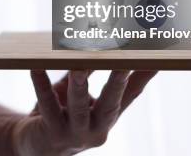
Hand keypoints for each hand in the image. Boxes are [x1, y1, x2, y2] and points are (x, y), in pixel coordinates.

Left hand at [11, 70, 157, 155]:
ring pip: (78, 107)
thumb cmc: (59, 113)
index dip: (144, 75)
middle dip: (118, 81)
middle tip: (124, 61)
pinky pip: (46, 105)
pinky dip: (41, 84)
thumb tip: (98, 45)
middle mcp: (95, 129)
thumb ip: (87, 73)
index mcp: (107, 117)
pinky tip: (36, 67)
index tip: (157, 56)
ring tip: (78, 66)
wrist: (32, 145)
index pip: (131, 94)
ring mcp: (74, 134)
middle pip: (111, 103)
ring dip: (80, 85)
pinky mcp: (51, 133)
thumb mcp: (78, 95)